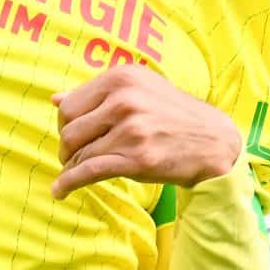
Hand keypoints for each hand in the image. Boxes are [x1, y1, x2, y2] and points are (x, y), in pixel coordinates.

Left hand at [51, 65, 240, 198]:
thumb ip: (99, 94)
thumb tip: (55, 99)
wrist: (214, 141)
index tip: (72, 137)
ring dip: (70, 167)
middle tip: (72, 157)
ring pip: (78, 153)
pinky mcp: (136, 159)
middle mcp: (124, 100)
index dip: (64, 125)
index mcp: (122, 78)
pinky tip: (60, 191)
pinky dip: (68, 183)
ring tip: (72, 173)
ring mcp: (131, 130)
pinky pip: (89, 172)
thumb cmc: (174, 116)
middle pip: (68, 129)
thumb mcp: (141, 90)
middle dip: (65, 148)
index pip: (70, 104)